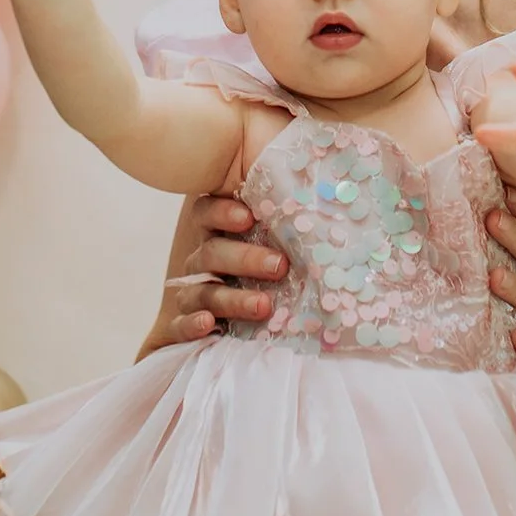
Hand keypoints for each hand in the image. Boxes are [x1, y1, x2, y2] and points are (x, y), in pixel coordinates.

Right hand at [140, 196, 285, 356]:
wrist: (241, 326)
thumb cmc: (274, 275)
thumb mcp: (284, 247)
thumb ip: (294, 223)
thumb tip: (335, 188)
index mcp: (219, 234)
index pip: (207, 212)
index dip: (222, 211)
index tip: (248, 217)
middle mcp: (203, 262)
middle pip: (211, 252)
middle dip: (245, 259)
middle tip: (280, 265)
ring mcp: (193, 294)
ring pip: (203, 292)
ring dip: (232, 298)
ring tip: (263, 305)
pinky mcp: (185, 327)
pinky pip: (180, 325)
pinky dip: (192, 324)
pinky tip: (208, 323)